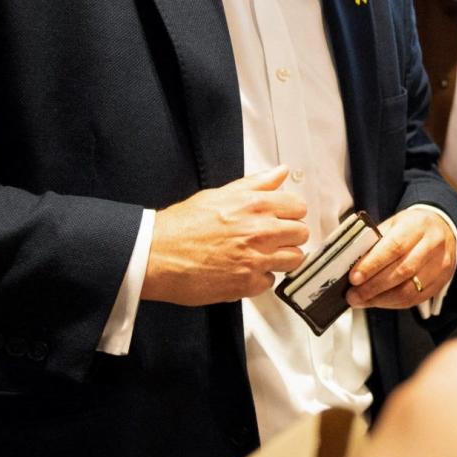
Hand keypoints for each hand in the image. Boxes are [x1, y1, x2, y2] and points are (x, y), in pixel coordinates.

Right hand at [142, 165, 307, 304]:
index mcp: (255, 205)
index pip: (298, 207)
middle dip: (290, 235)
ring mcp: (256, 259)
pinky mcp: (248, 283)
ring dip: (282, 258)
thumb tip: (280, 172)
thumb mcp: (219, 194)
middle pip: (301, 233)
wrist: (155, 255)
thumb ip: (256, 184)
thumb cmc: (180, 226)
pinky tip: (245, 271)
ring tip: (262, 255)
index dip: (291, 213)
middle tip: (272, 238)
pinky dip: (261, 279)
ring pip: (294, 259)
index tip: (283, 218)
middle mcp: (260, 231)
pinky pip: (271, 281)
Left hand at [346, 207, 456, 308]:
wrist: (442, 229)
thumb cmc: (412, 228)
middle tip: (353, 295)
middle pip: (402, 271)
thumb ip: (374, 242)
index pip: (394, 247)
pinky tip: (379, 301)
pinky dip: (393, 303)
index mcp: (417, 225)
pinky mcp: (441, 283)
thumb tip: (351, 264)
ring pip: (409, 290)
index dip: (372, 265)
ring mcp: (440, 266)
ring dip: (381, 299)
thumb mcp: (393, 224)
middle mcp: (433, 245)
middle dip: (373, 287)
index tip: (354, 278)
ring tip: (362, 300)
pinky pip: (415, 299)